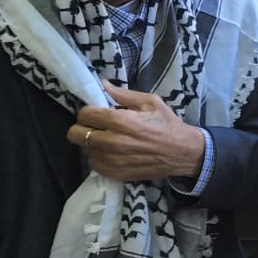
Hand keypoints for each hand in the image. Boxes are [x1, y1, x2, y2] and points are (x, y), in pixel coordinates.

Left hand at [69, 84, 206, 182]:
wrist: (182, 153)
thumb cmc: (167, 125)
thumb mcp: (151, 102)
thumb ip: (124, 94)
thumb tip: (103, 84)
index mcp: (120, 121)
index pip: (84, 114)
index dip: (89, 111)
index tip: (98, 112)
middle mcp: (111, 142)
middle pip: (74, 134)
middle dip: (84, 127)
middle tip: (98, 126)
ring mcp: (111, 160)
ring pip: (83, 149)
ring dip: (92, 143)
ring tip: (108, 139)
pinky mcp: (113, 173)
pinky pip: (93, 163)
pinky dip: (99, 157)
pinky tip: (113, 152)